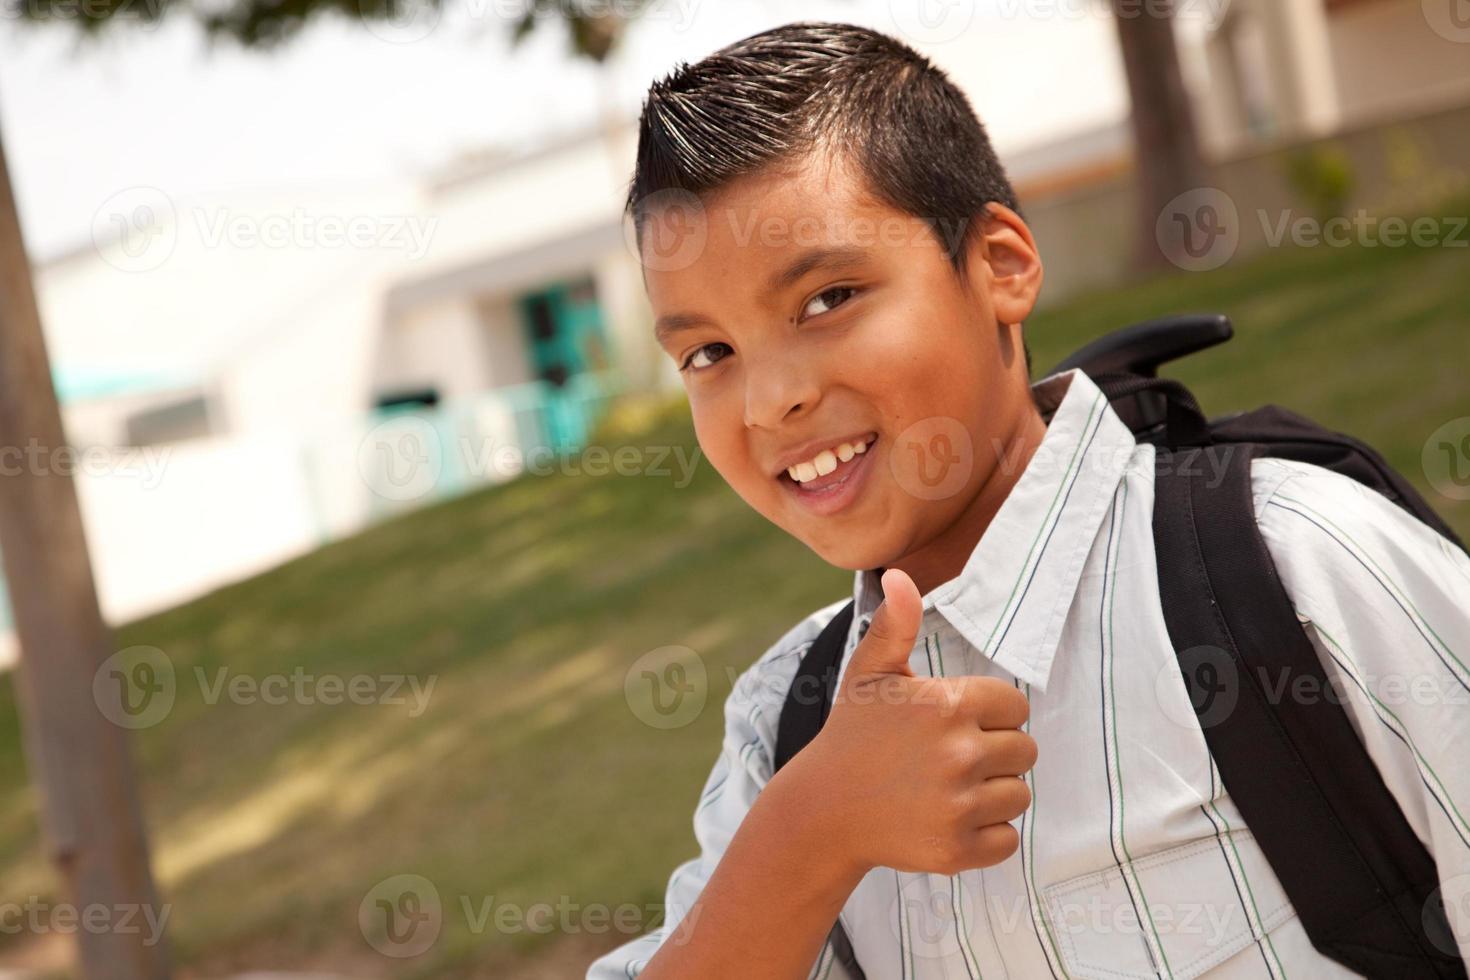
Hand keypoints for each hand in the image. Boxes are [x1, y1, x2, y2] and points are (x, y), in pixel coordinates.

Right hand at [788, 567, 1036, 876]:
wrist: (823, 811)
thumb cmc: (852, 736)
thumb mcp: (869, 674)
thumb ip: (896, 624)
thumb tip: (899, 574)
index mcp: (947, 705)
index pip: (1016, 705)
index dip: (991, 713)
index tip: (955, 723)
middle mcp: (959, 753)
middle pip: (1025, 750)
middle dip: (995, 753)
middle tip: (949, 758)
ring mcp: (959, 805)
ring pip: (1019, 794)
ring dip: (992, 793)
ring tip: (948, 788)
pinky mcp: (958, 849)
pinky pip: (1008, 839)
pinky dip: (986, 835)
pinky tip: (948, 819)